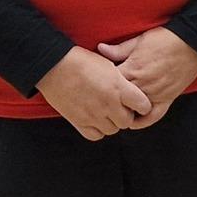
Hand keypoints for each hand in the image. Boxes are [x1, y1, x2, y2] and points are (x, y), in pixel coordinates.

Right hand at [36, 45, 154, 140]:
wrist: (54, 65)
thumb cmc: (81, 61)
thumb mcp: (109, 65)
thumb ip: (122, 82)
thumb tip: (130, 91)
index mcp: (118, 88)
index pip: (143, 106)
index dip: (142, 105)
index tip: (138, 103)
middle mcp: (108, 104)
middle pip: (127, 121)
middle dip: (126, 115)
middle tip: (119, 107)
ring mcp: (93, 115)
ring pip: (112, 130)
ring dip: (111, 123)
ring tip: (105, 112)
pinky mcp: (79, 122)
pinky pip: (95, 135)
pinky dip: (97, 130)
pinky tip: (94, 120)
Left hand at [97, 27, 196, 126]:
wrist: (192, 43)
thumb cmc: (165, 39)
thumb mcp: (139, 40)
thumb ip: (119, 49)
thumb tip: (100, 49)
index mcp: (132, 69)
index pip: (109, 83)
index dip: (101, 83)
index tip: (97, 83)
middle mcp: (142, 84)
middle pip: (118, 100)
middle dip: (109, 100)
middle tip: (102, 100)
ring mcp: (156, 94)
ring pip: (133, 110)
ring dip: (124, 111)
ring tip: (115, 110)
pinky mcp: (168, 99)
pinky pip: (153, 117)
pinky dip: (142, 122)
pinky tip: (133, 123)